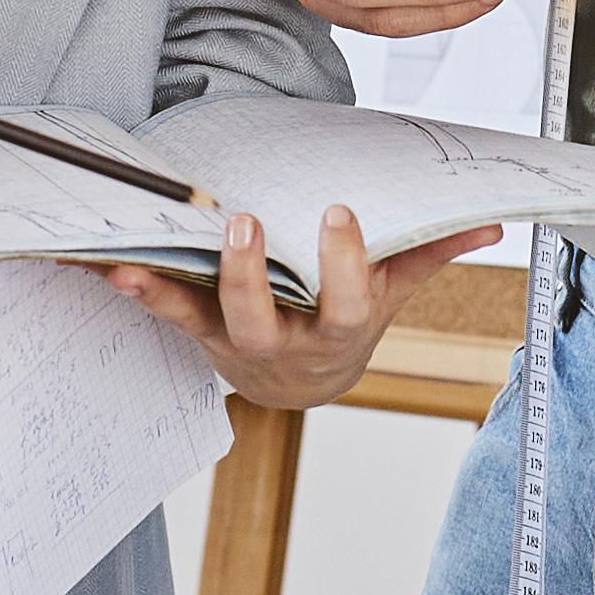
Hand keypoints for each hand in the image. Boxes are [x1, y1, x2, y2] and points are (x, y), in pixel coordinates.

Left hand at [102, 209, 495, 407]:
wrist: (299, 382)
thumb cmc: (343, 324)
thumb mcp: (388, 295)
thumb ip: (428, 255)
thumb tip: (487, 224)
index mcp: (335, 334)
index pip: (345, 305)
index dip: (344, 264)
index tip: (338, 212)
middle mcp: (280, 345)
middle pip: (261, 323)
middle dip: (249, 277)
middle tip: (241, 224)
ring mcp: (232, 341)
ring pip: (203, 321)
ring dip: (172, 289)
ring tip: (143, 258)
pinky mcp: (197, 331)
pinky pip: (163, 312)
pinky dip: (136, 290)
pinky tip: (107, 266)